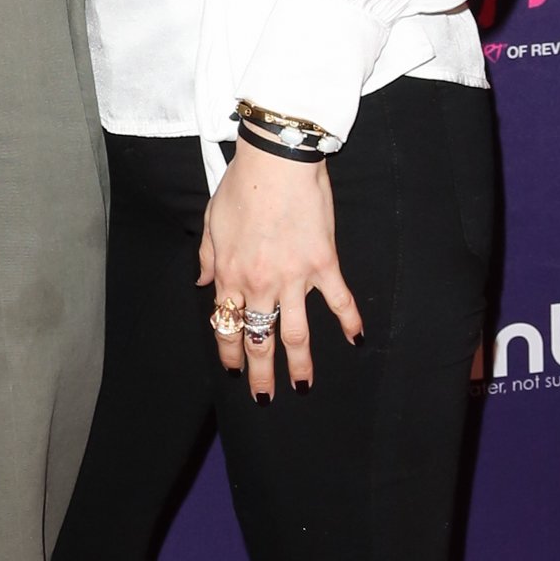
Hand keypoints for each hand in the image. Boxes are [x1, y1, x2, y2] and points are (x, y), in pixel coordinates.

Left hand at [198, 148, 361, 399]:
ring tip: (303, 386)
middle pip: (259, 339)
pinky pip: (338, 300)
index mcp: (229, 275)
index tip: (233, 371)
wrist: (276, 161)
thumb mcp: (211, 221)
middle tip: (264, 398)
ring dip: (300, 364)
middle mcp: (260, 284)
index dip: (229, 352)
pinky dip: (349, 322)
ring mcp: (294, 277)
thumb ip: (207, 257)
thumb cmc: (242, 186)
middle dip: (261, 373)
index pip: (227, 325)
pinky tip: (357, 340)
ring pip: (296, 333)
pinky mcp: (323, 264)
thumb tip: (202, 284)